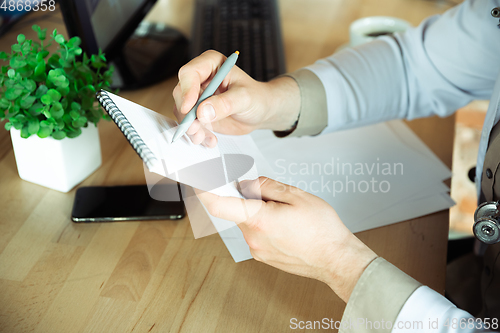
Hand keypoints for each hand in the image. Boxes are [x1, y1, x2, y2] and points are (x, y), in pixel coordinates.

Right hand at [173, 50, 299, 146]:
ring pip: (182, 111)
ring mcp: (197, 96)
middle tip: (195, 128)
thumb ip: (225, 104)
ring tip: (203, 137)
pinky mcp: (198, 113)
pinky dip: (197, 135)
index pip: (189, 73)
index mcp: (211, 64)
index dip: (187, 90)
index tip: (190, 108)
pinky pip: (189, 124)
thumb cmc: (256, 97)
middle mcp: (200, 78)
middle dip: (186, 114)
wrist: (261, 111)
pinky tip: (210, 140)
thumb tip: (202, 112)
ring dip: (190, 127)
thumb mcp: (245, 98)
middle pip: (181, 93)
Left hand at [197, 177, 377, 301]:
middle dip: (250, 198)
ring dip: (260, 212)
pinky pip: (256, 233)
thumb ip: (267, 186)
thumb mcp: (297, 196)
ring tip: (288, 215)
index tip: (199, 181)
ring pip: (248, 221)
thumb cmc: (322, 230)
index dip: (205, 190)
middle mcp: (253, 238)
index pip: (219, 205)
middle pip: (238, 210)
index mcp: (258, 220)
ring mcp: (257, 250)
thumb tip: (249, 184)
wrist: (336, 259)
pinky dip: (265, 224)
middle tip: (274, 196)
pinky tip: (287, 226)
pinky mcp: (263, 256)